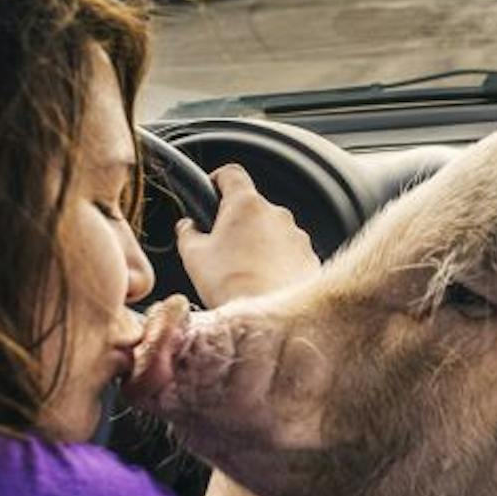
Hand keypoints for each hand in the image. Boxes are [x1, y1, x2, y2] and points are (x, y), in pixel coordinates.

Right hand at [177, 164, 320, 306]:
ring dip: (258, 244)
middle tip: (220, 248)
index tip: (210, 190)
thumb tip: (187, 226)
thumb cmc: (232, 287)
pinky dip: (277, 262)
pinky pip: (289, 253)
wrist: (271, 322)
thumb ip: (187, 233)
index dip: (216, 179)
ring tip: (242, 273)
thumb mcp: (194, 257)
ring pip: (272, 231)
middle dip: (236, 223)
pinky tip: (263, 283)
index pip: (231, 173)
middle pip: (252, 207)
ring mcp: (297, 236)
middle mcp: (276, 214)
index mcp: (245, 205)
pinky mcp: (309, 258)